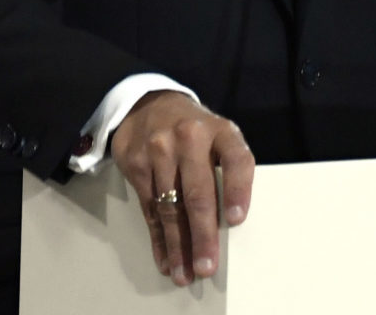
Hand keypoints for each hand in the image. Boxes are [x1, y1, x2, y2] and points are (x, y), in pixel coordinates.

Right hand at [112, 90, 254, 287]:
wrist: (149, 105)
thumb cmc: (196, 131)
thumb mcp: (219, 136)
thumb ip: (226, 168)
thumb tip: (231, 222)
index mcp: (222, 132)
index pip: (236, 160)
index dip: (238, 190)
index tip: (237, 219)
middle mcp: (191, 138)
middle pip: (198, 193)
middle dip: (203, 234)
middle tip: (207, 266)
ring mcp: (160, 150)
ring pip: (171, 207)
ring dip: (178, 245)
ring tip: (186, 271)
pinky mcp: (137, 164)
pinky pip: (150, 209)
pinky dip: (159, 238)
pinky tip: (166, 258)